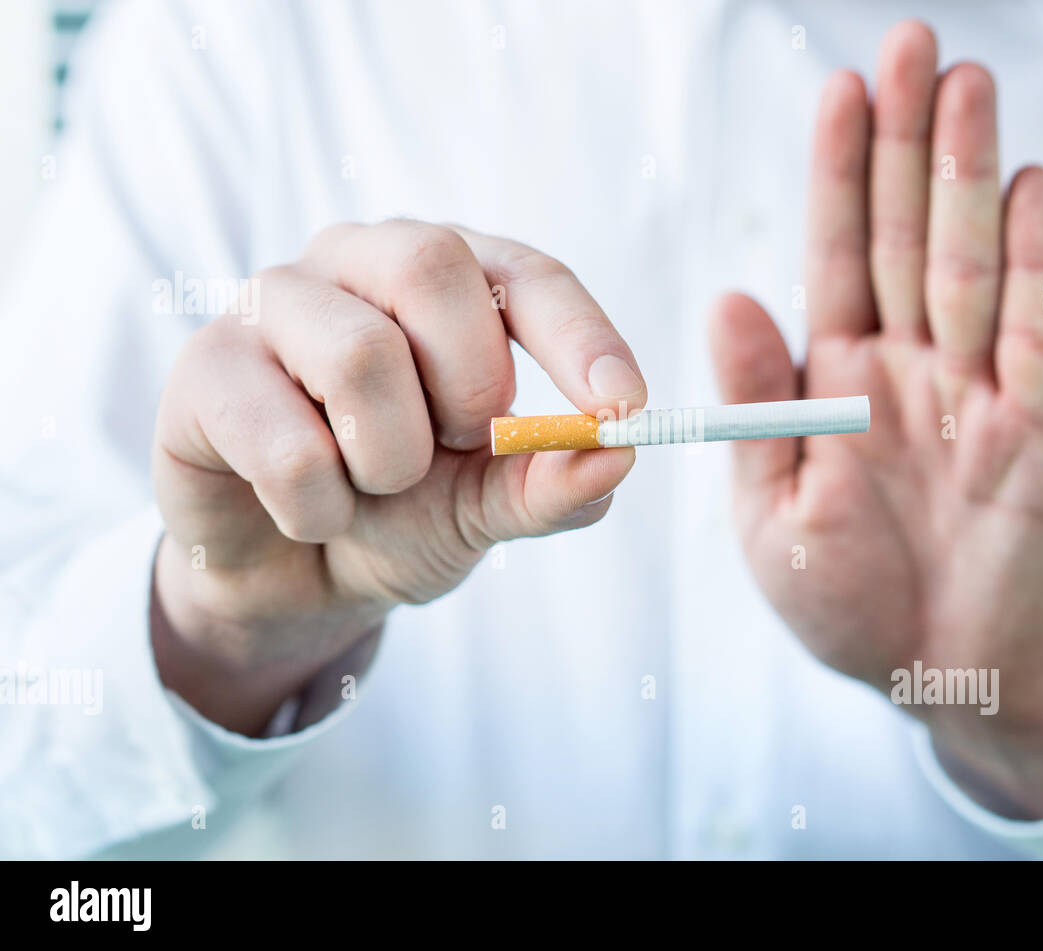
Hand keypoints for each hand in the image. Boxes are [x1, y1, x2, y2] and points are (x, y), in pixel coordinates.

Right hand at [152, 221, 644, 734]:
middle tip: (461, 446)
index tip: (623, 406)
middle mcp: (358, 263)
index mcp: (447, 279)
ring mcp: (272, 303)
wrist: (294, 575)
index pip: (526, 274)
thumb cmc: (400, 513)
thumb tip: (618, 455)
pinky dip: (321, 508)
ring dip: (391, 460)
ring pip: (358, 354)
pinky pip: (286, 443)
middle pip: (430, 266)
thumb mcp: (488, 508)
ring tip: (373, 485)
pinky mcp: (204, 366)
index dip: (580, 335)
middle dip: (469, 385)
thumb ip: (552, 484)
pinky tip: (308, 511)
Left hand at [709, 22, 1042, 817]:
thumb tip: (729, 298)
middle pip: (907, 237)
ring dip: (966, 177)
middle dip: (905, 145)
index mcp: (837, 383)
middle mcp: (910, 369)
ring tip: (962, 86)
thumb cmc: (846, 603)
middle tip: (908, 45)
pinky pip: (1039, 336)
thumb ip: (758, 410)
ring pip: (971, 265)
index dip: (838, 176)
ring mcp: (979, 393)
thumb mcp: (772, 514)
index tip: (836, 92)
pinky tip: (1027, 186)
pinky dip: (1035, 263)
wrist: (938, 677)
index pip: (837, 257)